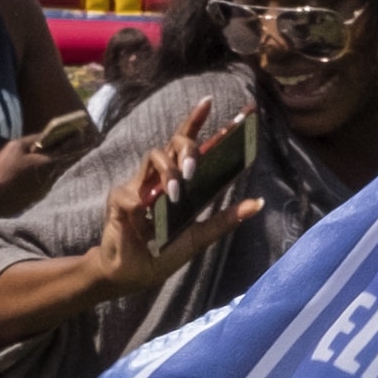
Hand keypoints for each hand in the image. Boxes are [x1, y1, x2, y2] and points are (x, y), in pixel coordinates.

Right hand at [0, 115, 93, 217]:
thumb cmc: (4, 169)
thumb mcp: (16, 147)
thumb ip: (32, 140)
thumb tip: (44, 135)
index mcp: (49, 162)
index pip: (68, 147)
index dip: (75, 138)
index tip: (83, 130)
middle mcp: (53, 176)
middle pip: (67, 161)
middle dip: (73, 150)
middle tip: (80, 141)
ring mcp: (48, 188)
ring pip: (59, 172)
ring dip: (63, 162)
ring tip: (66, 153)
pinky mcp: (40, 196)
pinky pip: (51, 181)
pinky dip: (52, 173)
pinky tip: (48, 170)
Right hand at [68, 136, 257, 302]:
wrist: (129, 276)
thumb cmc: (161, 254)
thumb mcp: (198, 238)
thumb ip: (224, 220)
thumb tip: (258, 203)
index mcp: (174, 182)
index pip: (184, 145)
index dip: (194, 121)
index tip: (208, 101)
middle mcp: (156, 179)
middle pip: (171, 145)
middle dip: (187, 148)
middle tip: (195, 167)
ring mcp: (136, 187)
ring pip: (153, 158)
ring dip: (169, 173)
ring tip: (177, 192)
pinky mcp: (119, 201)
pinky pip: (131, 193)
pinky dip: (140, 203)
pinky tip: (143, 217)